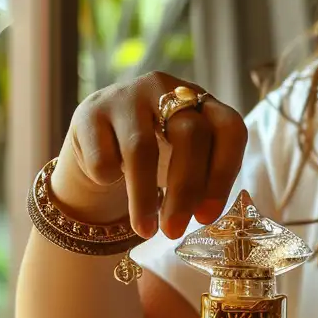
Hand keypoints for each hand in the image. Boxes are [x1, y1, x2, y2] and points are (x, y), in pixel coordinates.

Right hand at [52, 71, 247, 239]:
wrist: (95, 145)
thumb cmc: (152, 155)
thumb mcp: (182, 158)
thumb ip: (201, 177)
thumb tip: (202, 214)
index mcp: (198, 98)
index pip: (228, 126)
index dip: (223, 173)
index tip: (207, 216)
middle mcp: (164, 87)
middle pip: (190, 133)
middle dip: (186, 189)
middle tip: (174, 230)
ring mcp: (125, 95)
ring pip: (142, 148)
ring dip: (143, 198)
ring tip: (145, 230)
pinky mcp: (90, 111)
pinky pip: (103, 157)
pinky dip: (108, 179)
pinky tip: (109, 182)